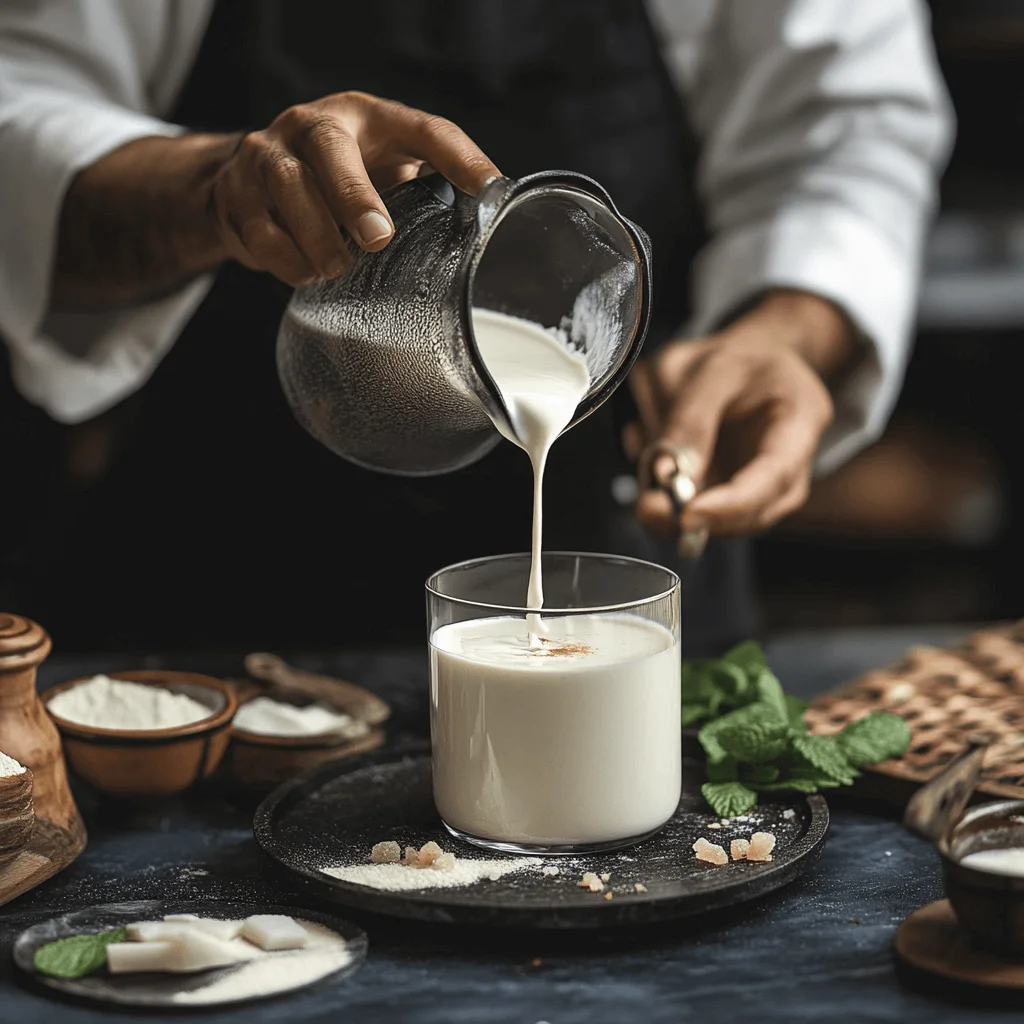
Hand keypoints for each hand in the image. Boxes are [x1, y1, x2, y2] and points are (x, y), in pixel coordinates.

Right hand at [208, 91, 499, 285]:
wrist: (249, 179)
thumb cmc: (338, 179)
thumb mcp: (382, 171)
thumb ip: (425, 187)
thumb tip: (485, 223)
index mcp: (366, 118)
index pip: (423, 129)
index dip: (459, 157)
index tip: (488, 190)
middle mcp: (311, 125)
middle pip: (330, 147)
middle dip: (353, 195)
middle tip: (377, 238)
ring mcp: (267, 155)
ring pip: (287, 189)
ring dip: (317, 237)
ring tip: (336, 267)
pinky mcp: (235, 194)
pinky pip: (259, 232)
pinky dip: (287, 260)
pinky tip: (306, 273)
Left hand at [627, 290, 858, 536]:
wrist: (747, 364)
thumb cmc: (740, 362)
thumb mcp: (712, 369)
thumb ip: (690, 419)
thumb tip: (666, 473)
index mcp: (800, 421)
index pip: (774, 477)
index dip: (731, 504)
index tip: (688, 513)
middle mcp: (789, 467)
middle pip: (752, 513)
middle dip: (697, 518)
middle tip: (647, 509)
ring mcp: (762, 489)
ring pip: (722, 522)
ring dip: (675, 512)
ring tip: (644, 475)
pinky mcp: (731, 498)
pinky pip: (697, 510)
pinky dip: (666, 496)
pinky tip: (647, 456)